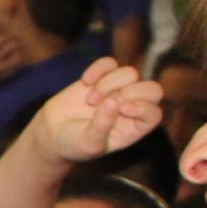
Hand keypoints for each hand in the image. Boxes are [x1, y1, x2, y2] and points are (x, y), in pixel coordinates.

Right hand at [28, 58, 163, 166]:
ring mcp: (118, 90)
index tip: (122, 109)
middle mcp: (131, 108)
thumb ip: (103, 125)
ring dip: (109, 83)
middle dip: (133, 91)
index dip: (143, 107)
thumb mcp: (89, 143)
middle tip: (110, 100)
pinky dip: (99, 68)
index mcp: (134, 128)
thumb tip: (114, 101)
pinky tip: (85, 81)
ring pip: (130, 74)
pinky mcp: (102, 77)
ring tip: (91, 99)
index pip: (154, 113)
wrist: (52, 132)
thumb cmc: (74, 144)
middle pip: (153, 90)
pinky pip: (110, 63)